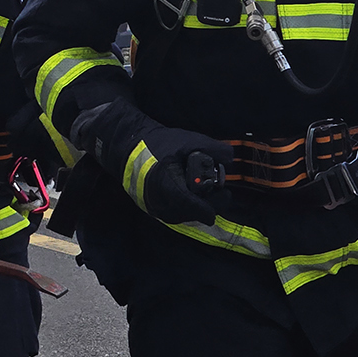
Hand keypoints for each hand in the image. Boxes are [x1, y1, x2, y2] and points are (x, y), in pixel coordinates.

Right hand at [72, 101, 232, 224]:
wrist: (127, 147)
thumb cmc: (156, 143)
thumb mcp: (187, 140)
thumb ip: (212, 149)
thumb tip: (230, 159)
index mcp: (166, 184)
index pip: (190, 204)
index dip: (208, 207)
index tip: (222, 201)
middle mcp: (160, 201)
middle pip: (193, 212)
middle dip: (210, 203)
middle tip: (220, 190)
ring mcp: (156, 208)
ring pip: (186, 216)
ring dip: (200, 206)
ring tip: (205, 190)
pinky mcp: (154, 210)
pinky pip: (178, 214)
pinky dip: (189, 207)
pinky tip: (193, 194)